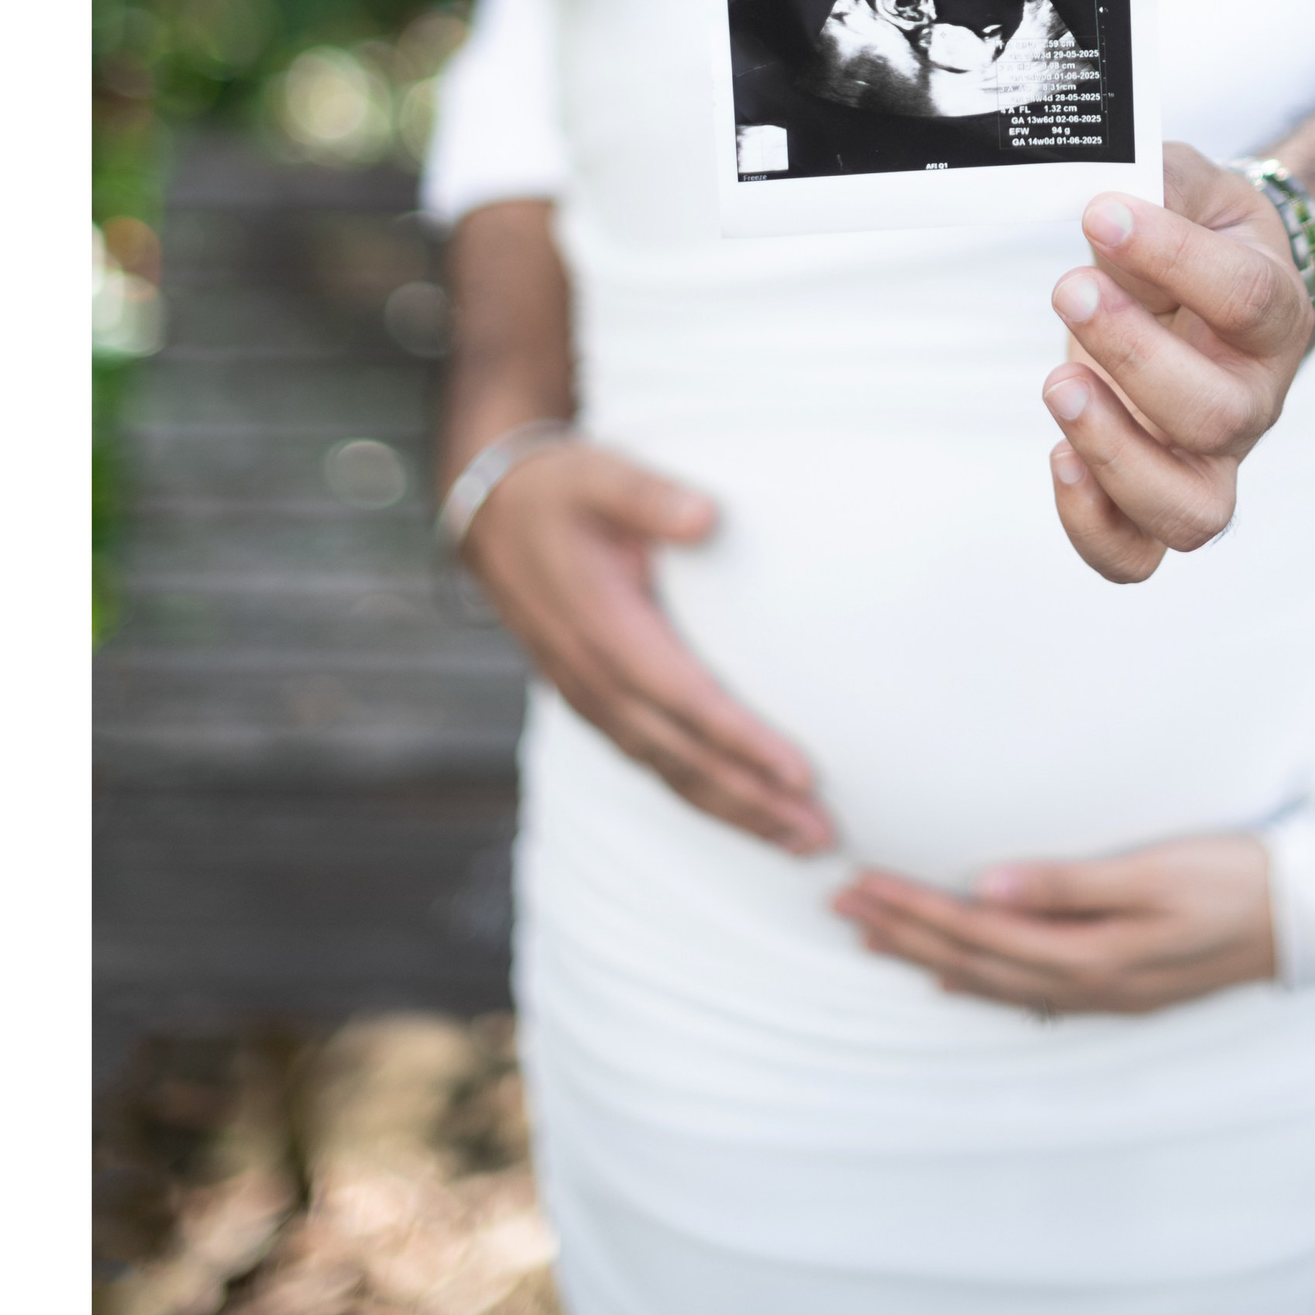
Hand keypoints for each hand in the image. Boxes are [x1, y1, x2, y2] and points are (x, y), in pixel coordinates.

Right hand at [460, 438, 832, 853]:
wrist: (494, 514)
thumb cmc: (560, 490)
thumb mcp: (600, 474)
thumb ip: (649, 495)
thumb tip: (707, 516)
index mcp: (604, 626)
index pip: (683, 697)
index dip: (739, 740)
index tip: (797, 772)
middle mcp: (594, 676)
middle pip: (681, 755)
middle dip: (751, 799)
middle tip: (820, 834)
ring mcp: (590, 695)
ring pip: (666, 770)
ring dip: (732, 809)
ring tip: (798, 840)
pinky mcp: (595, 700)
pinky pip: (651, 760)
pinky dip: (699, 792)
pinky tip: (741, 809)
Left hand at [832, 835, 1275, 1014]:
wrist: (1309, 916)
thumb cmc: (1236, 879)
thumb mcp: (1156, 871)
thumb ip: (1069, 883)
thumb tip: (986, 886)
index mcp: (1091, 955)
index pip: (977, 932)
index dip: (911, 910)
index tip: (859, 884)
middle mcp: (1088, 985)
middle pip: (972, 964)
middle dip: (902, 935)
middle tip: (839, 906)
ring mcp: (1104, 994)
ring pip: (993, 983)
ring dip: (928, 960)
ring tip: (873, 939)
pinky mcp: (1120, 986)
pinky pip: (1026, 993)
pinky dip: (978, 981)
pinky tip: (956, 976)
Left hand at [1040, 144, 1314, 582]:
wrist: (1222, 290)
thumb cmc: (1203, 239)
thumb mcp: (1191, 186)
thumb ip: (1160, 179)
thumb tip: (1116, 186)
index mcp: (1274, 313)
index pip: (1246, 297)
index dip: (1174, 258)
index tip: (1101, 215)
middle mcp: (1254, 398)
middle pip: (1217, 413)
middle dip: (1133, 355)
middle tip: (1070, 289)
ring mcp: (1212, 461)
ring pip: (1189, 508)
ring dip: (1115, 453)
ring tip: (1060, 382)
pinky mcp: (1160, 496)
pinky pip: (1137, 555)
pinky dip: (1093, 527)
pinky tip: (1058, 458)